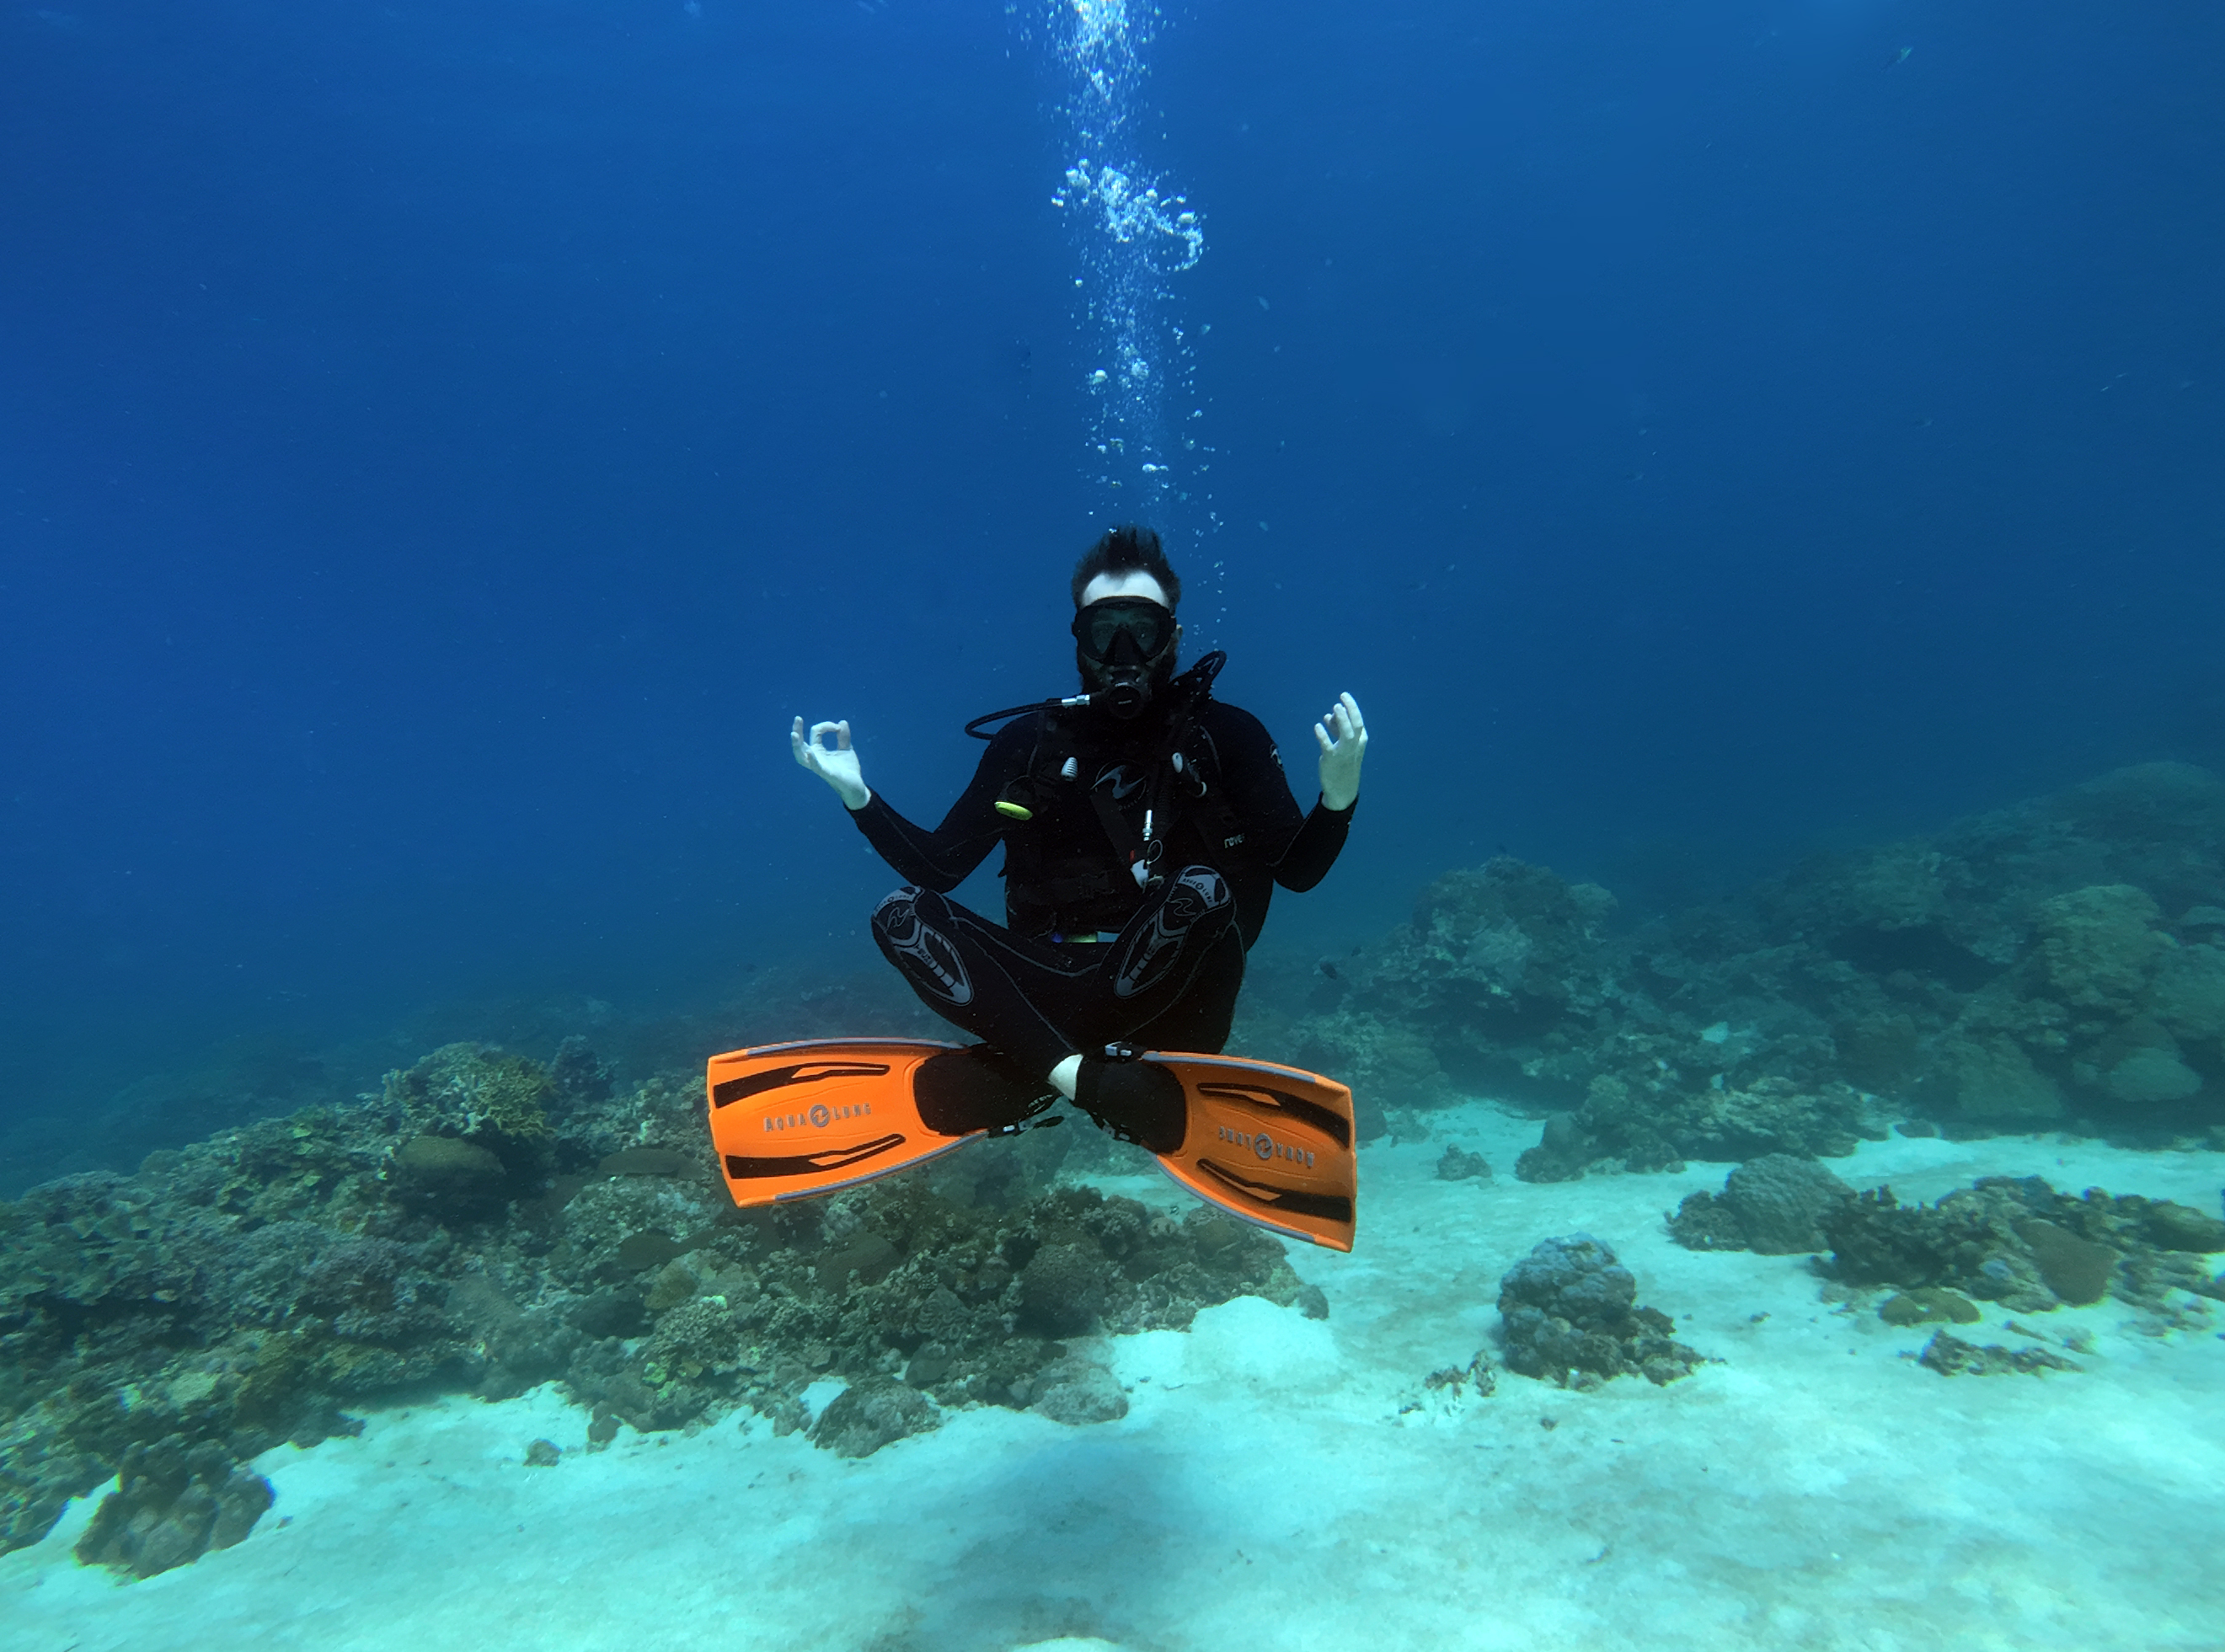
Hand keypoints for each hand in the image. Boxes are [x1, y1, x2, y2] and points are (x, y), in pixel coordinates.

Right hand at [791, 717, 870, 809]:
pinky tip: (810, 751)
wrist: (856, 786)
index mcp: (819, 751)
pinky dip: (812, 760)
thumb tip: (842, 722)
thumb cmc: (848, 769)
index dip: (826, 726)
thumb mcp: (846, 749)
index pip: (816, 732)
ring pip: (802, 756)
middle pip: (801, 744)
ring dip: (797, 745)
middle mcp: (815, 758)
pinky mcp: (827, 773)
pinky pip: (816, 767)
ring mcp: (819, 766)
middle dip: (797, 730)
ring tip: (794, 734)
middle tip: (798, 718)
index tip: (838, 728)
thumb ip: (843, 737)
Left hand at [1314, 692, 1366, 810]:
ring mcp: (1344, 753)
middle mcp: (1354, 746)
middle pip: (1356, 725)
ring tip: (1334, 708)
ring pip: (1346, 734)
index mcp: (1360, 741)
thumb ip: (1337, 730)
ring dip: (1341, 720)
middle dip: (1350, 710)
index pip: (1359, 721)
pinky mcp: (1331, 760)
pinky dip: (1323, 736)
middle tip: (1341, 697)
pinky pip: (1328, 746)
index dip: (1352, 707)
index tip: (1344, 695)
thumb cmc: (1343, 763)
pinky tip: (1317, 727)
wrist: (1343, 788)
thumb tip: (1329, 716)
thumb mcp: (1344, 745)